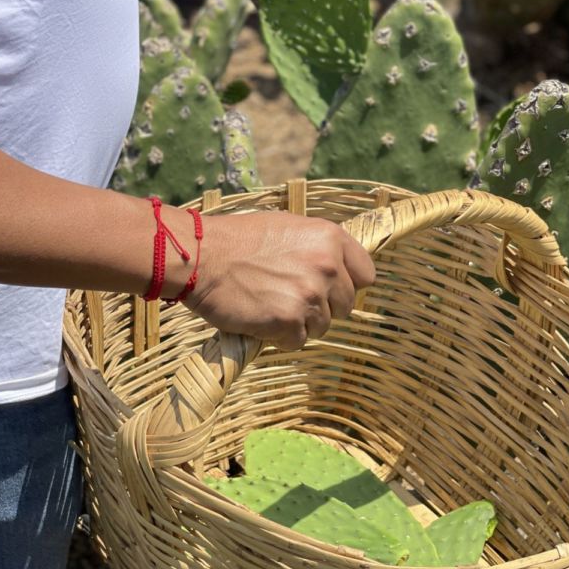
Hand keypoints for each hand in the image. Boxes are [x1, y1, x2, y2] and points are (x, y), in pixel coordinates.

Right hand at [176, 210, 375, 349]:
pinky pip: (298, 341)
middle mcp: (327, 265)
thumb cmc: (237, 240)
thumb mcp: (287, 227)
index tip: (330, 289)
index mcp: (330, 238)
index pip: (366, 275)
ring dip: (300, 323)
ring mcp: (310, 295)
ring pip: (323, 326)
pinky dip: (281, 338)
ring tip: (271, 306)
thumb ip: (317, 247)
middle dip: (322, 307)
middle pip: (346, 305)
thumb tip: (336, 268)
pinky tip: (262, 320)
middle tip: (290, 299)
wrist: (201, 257)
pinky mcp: (290, 321)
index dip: (348, 285)